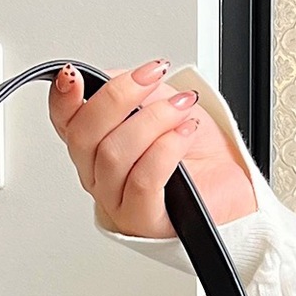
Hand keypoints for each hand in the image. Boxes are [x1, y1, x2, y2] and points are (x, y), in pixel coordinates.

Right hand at [48, 59, 257, 238]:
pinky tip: (184, 132)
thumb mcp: (162, 103)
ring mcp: (118, 203)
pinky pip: (143, 181)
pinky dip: (166, 149)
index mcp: (96, 150)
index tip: (75, 75)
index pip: (65, 124)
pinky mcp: (144, 221)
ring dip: (153, 119)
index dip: (62, 98)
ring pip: (114, 155)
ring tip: (181, 107)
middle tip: (152, 77)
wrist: (233, 186)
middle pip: (84, 136)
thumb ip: (131, 90)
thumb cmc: (199, 154)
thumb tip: (110, 77)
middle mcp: (100, 179)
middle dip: (119, 95)